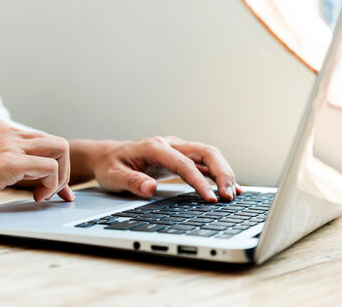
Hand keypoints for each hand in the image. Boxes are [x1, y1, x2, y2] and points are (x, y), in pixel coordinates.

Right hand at [0, 120, 73, 213]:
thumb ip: (1, 158)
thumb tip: (23, 172)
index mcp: (1, 130)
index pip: (43, 140)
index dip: (55, 165)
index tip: (56, 189)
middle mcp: (9, 132)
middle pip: (57, 143)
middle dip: (63, 171)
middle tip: (53, 194)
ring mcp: (10, 144)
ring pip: (60, 149)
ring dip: (60, 177)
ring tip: (43, 196)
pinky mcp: (10, 161)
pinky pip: (50, 168)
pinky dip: (52, 185)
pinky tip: (36, 197)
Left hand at [91, 136, 239, 201]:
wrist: (108, 156)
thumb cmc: (111, 166)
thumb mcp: (114, 176)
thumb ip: (131, 182)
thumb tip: (149, 188)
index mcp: (154, 147)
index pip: (184, 164)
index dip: (199, 181)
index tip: (210, 198)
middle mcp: (170, 144)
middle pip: (204, 152)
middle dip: (221, 173)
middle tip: (228, 196)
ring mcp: (177, 149)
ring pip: (209, 155)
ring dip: (223, 173)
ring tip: (233, 195)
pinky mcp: (181, 158)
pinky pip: (205, 163)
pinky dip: (218, 174)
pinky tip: (230, 188)